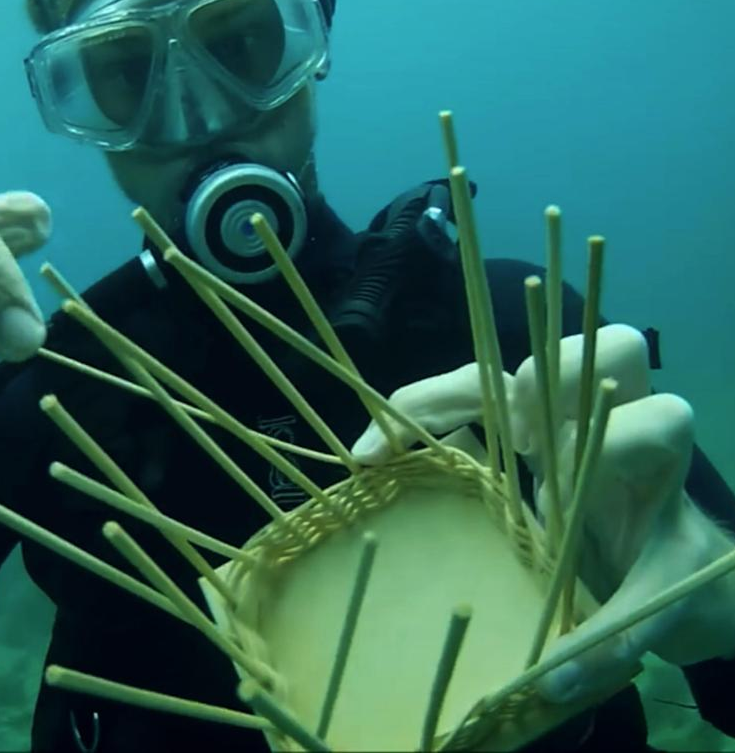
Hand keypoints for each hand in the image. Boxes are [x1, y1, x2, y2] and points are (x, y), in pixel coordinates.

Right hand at [352, 324, 734, 702]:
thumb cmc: (663, 572)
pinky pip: (462, 397)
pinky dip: (415, 417)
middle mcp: (604, 420)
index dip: (617, 436)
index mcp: (654, 460)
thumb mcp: (657, 606)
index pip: (656, 421)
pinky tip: (372, 456)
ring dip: (441, 399)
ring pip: (506, 369)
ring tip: (379, 449)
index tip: (562, 476)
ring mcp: (552, 417)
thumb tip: (550, 682)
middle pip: (594, 354)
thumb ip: (616, 638)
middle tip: (511, 435)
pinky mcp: (510, 425)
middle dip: (546, 379)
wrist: (653, 554)